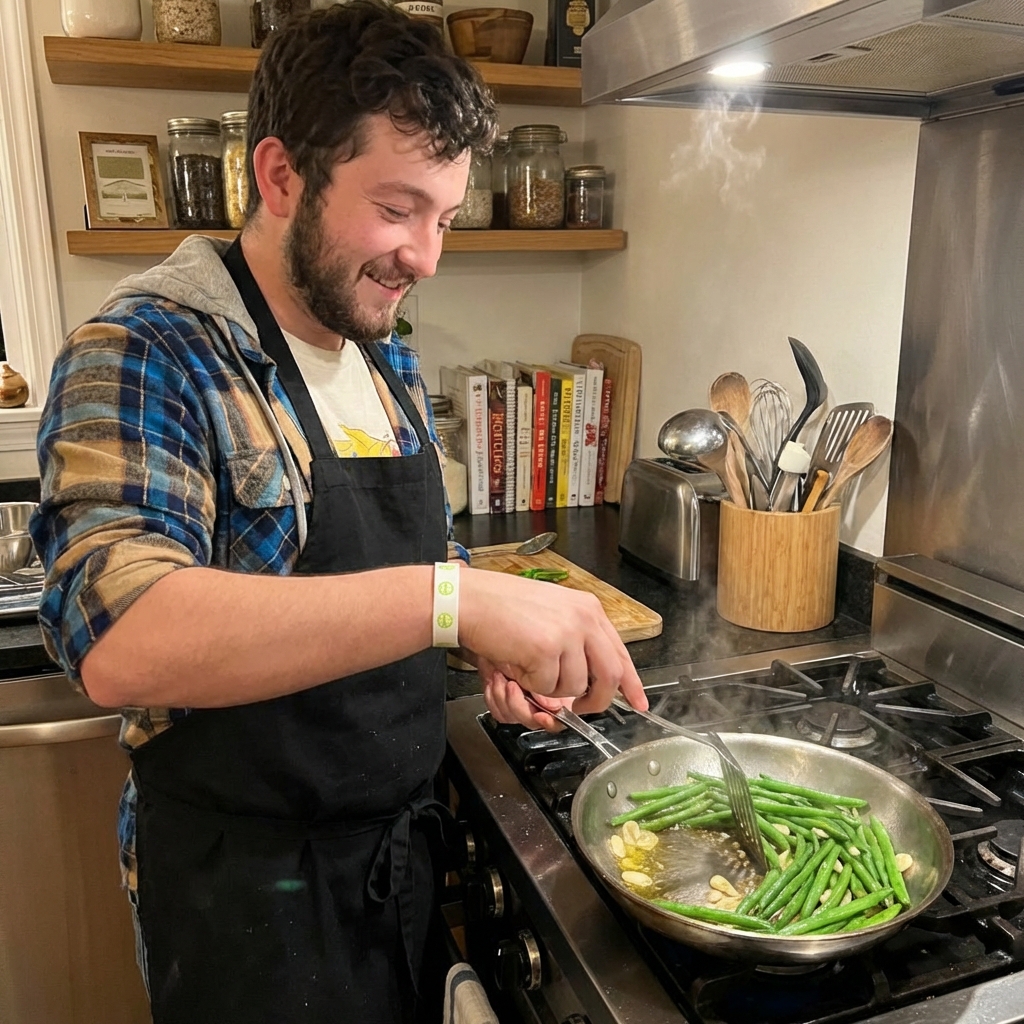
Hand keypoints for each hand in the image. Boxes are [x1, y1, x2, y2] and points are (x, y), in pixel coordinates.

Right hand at [459, 566, 647, 721]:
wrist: (472, 600)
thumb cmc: (503, 607)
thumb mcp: (553, 613)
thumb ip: (578, 639)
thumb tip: (593, 676)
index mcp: (588, 609)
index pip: (620, 652)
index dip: (631, 682)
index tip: (638, 702)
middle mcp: (583, 619)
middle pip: (608, 675)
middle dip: (596, 700)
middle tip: (580, 708)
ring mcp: (566, 634)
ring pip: (574, 686)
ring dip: (550, 687)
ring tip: (529, 664)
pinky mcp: (546, 650)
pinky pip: (546, 687)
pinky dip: (530, 683)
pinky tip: (517, 660)